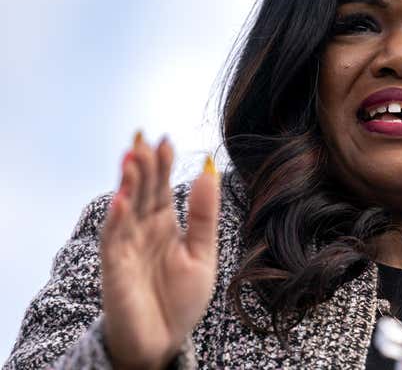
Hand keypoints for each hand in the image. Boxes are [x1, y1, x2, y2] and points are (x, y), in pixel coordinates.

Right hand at [100, 132, 219, 368]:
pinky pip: (114, 240)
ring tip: (131, 158)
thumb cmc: (180, 299)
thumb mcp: (202, 253)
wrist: (164, 341)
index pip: (162, 187)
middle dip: (143, 166)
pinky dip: (117, 220)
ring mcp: (128, 247)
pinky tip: (122, 200)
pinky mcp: (115, 268)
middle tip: (144, 139)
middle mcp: (144, 230)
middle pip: (142, 191)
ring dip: (128, 184)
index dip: (162, 165)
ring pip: (125, 209)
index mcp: (166, 224)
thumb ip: (204, 215)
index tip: (165, 140)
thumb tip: (208, 172)